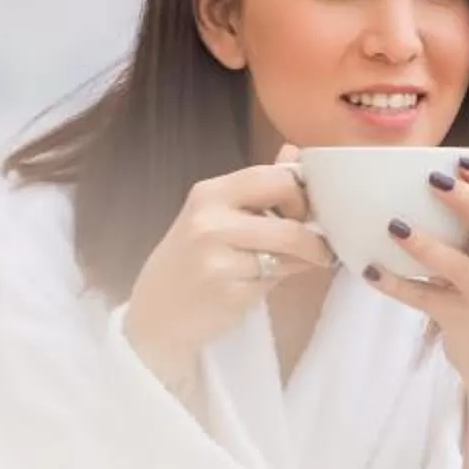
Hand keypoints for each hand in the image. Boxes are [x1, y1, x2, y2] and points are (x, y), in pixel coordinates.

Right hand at [121, 143, 332, 384]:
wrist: (155, 315)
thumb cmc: (190, 261)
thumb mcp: (213, 216)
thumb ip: (256, 188)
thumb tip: (295, 153)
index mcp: (210, 194)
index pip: (275, 178)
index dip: (301, 195)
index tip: (303, 212)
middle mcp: (211, 222)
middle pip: (290, 223)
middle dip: (312, 236)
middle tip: (313, 245)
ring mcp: (218, 260)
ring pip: (288, 255)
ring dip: (301, 261)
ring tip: (294, 264)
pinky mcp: (228, 293)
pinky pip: (275, 281)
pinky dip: (280, 282)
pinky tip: (261, 283)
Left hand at [363, 159, 468, 398]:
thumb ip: (467, 233)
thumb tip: (414, 189)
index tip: (463, 159)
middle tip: (434, 179)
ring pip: (461, 267)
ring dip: (427, 245)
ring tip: (395, 226)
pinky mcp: (461, 322)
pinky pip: (426, 300)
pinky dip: (396, 284)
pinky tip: (370, 270)